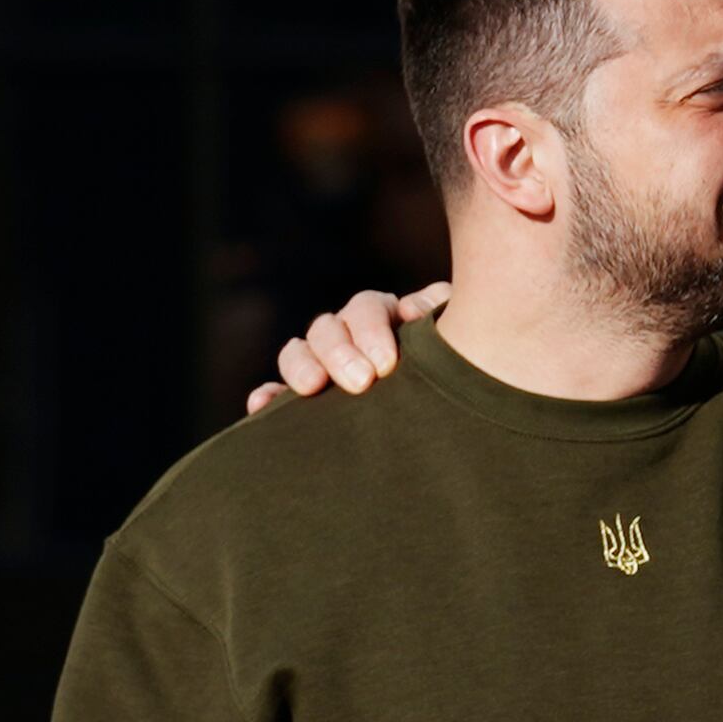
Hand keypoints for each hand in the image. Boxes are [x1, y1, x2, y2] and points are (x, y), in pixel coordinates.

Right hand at [248, 282, 446, 414]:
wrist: (461, 412)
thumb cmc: (462, 372)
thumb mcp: (462, 340)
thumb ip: (441, 316)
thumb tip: (412, 312)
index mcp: (385, 316)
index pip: (366, 308)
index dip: (372, 330)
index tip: (387, 364)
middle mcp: (349, 336)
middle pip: (327, 328)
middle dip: (340, 352)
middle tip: (361, 383)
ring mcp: (324, 367)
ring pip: (297, 353)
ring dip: (301, 368)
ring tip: (312, 389)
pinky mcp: (305, 402)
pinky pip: (277, 394)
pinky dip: (268, 399)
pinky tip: (260, 408)